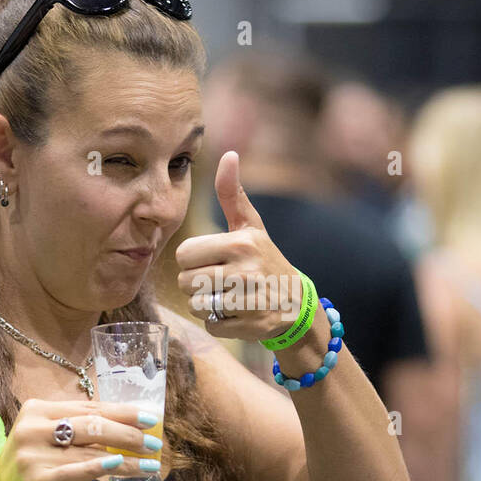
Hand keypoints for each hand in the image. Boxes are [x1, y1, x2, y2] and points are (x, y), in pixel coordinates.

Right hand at [0, 398, 160, 480]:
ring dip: (126, 458)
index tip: (150, 418)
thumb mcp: (49, 437)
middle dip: (129, 434)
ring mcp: (32, 453)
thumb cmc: (31, 463)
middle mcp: (32, 427)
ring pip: (90, 450)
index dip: (123, 412)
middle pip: (92, 425)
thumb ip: (79, 427)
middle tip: (154, 443)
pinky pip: (76, 471)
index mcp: (37, 409)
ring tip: (150, 463)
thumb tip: (129, 425)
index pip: (89, 407)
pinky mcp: (36, 479)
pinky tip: (122, 464)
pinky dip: (101, 466)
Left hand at [174, 151, 300, 340]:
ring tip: (226, 296)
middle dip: (195, 284)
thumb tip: (228, 154)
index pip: (184, 254)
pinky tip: (236, 313)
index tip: (210, 261)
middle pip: (185, 281)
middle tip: (217, 281)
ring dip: (205, 304)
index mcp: (240, 243)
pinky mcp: (250, 326)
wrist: (296, 303)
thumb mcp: (251, 226)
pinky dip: (219, 322)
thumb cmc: (264, 258)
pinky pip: (211, 325)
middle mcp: (245, 271)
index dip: (192, 260)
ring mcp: (249, 301)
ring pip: (195, 304)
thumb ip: (233, 194)